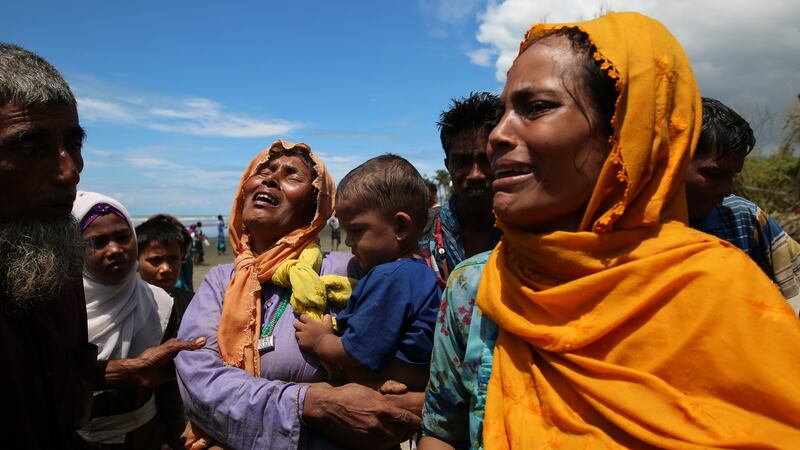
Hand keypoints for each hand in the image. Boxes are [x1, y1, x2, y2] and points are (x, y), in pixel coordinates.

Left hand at [101, 337, 205, 388]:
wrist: (140, 374)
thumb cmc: (152, 357)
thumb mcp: (170, 348)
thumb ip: (187, 345)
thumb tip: (204, 340)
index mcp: (175, 344)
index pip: (191, 341)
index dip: (200, 341)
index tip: (214, 340)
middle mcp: (177, 354)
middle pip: (192, 353)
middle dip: (201, 353)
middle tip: (217, 353)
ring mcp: (176, 364)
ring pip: (190, 363)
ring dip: (197, 363)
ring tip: (213, 362)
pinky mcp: (174, 374)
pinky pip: (186, 373)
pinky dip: (192, 373)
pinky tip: (203, 372)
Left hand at [294, 314, 333, 353]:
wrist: (325, 346)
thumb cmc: (327, 334)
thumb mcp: (328, 324)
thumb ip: (327, 318)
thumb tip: (326, 315)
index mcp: (310, 323)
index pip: (302, 316)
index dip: (303, 317)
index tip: (305, 319)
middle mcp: (304, 328)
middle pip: (295, 324)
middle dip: (298, 325)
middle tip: (302, 327)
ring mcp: (302, 336)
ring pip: (296, 333)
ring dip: (299, 333)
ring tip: (303, 336)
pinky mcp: (301, 343)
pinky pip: (298, 341)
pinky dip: (301, 341)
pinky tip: (305, 342)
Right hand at [303, 383, 421, 449]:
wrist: (325, 408)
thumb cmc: (348, 395)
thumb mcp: (370, 389)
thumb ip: (388, 389)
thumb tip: (404, 390)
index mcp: (382, 409)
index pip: (408, 420)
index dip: (415, 420)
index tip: (417, 418)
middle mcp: (378, 426)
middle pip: (403, 434)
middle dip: (407, 429)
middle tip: (408, 425)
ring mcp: (370, 438)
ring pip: (393, 442)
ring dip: (397, 437)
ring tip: (397, 431)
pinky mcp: (362, 446)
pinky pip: (381, 447)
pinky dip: (385, 443)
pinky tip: (384, 436)